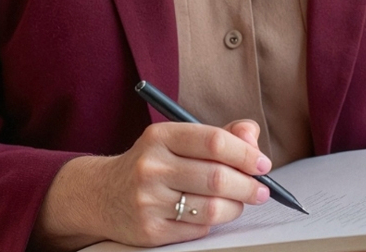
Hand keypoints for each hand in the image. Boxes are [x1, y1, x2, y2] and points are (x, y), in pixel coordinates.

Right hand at [31, 119, 270, 249]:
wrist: (102, 195)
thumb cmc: (151, 163)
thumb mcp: (176, 139)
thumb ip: (218, 134)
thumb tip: (252, 136)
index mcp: (161, 136)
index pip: (213, 141)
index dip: (245, 153)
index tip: (263, 163)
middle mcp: (152, 167)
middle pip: (216, 177)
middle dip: (248, 185)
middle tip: (262, 189)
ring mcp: (149, 201)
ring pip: (211, 208)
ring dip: (236, 207)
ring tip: (241, 202)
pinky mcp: (150, 231)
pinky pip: (198, 229)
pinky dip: (215, 222)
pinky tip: (215, 213)